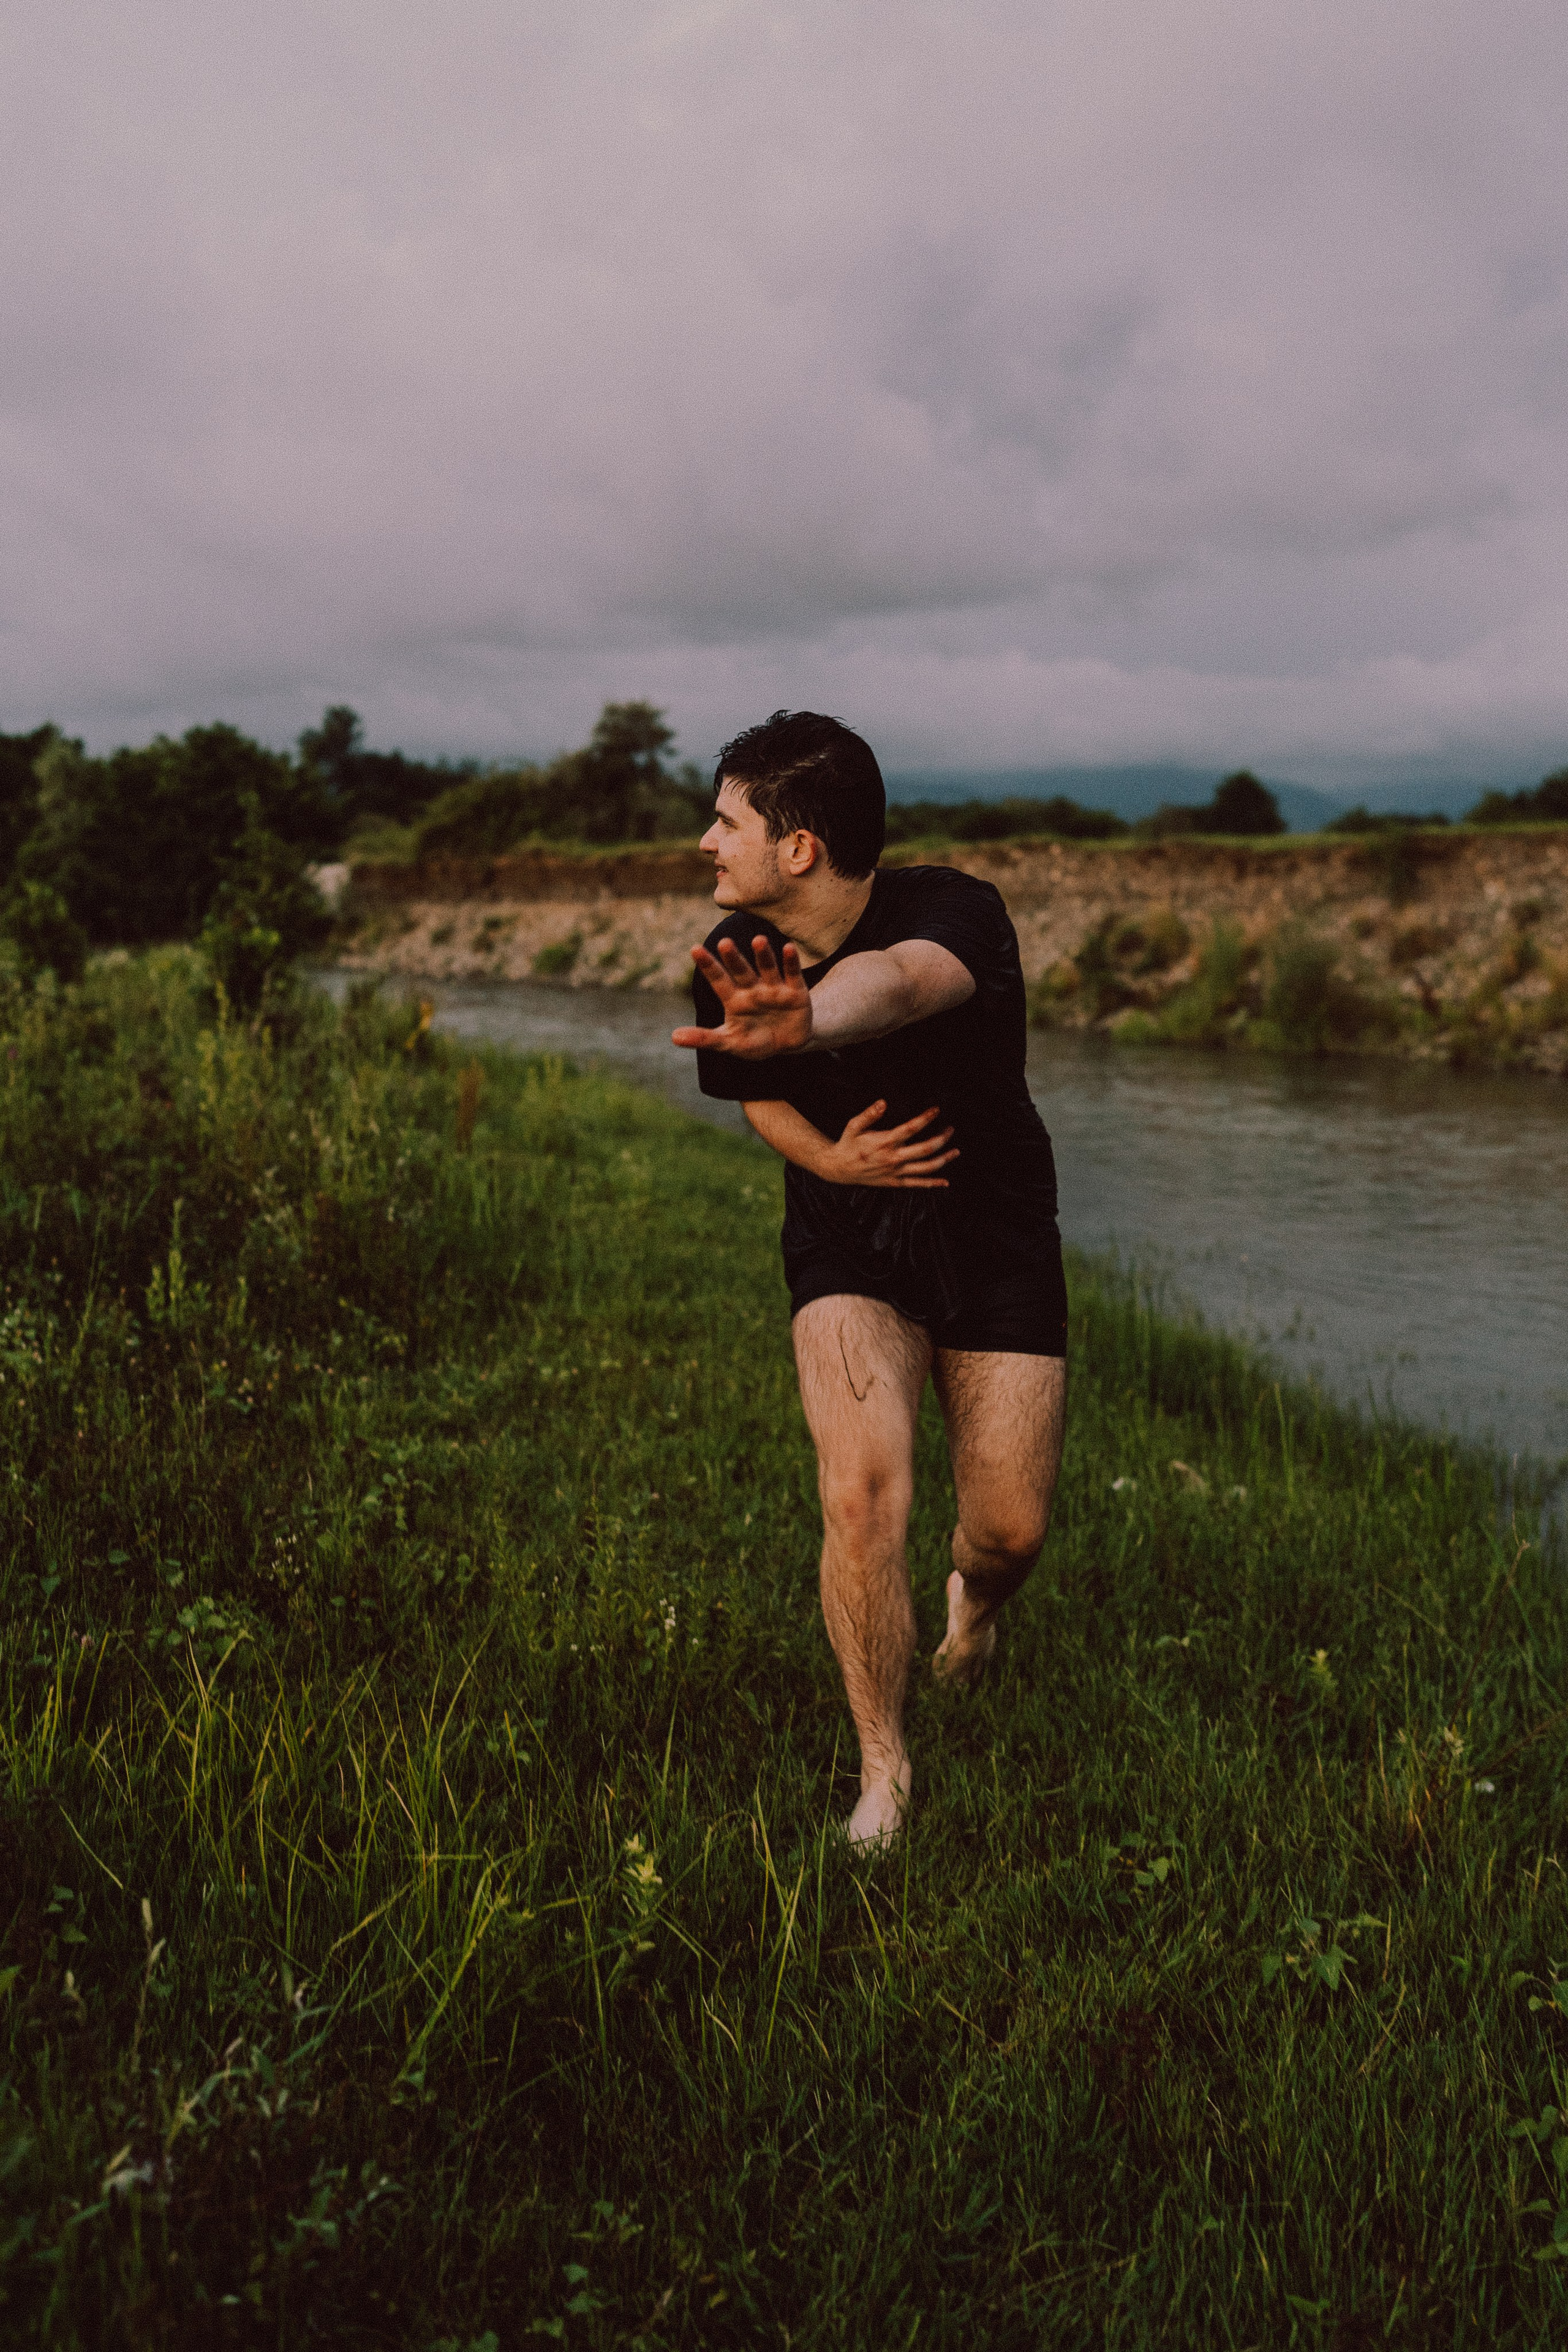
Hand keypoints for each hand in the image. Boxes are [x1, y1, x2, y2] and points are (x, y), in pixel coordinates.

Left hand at [671, 934, 812, 1057]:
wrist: (787, 1044)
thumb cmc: (754, 1041)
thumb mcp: (729, 1042)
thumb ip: (704, 1039)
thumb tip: (673, 1037)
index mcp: (734, 999)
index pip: (718, 980)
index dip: (708, 966)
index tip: (695, 949)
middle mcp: (752, 989)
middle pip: (741, 971)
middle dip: (733, 958)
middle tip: (723, 942)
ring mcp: (774, 988)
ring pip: (766, 968)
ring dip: (763, 955)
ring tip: (758, 940)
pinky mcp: (796, 992)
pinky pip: (793, 974)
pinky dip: (790, 962)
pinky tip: (787, 947)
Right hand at [822, 1100, 957, 1188]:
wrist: (838, 1169)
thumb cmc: (847, 1144)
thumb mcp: (853, 1126)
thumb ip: (869, 1114)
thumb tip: (884, 1102)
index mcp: (885, 1142)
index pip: (911, 1128)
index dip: (926, 1118)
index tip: (937, 1110)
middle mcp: (893, 1158)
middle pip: (925, 1149)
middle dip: (941, 1138)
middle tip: (951, 1129)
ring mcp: (896, 1172)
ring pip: (926, 1168)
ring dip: (943, 1159)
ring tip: (956, 1151)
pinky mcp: (894, 1182)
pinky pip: (917, 1185)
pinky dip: (932, 1184)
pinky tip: (945, 1182)